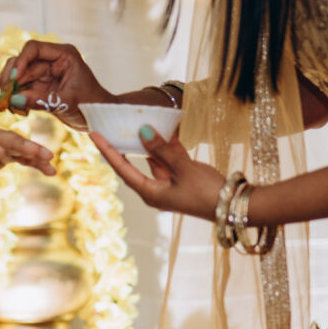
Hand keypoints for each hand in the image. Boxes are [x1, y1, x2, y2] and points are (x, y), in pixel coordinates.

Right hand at [0, 40, 111, 127]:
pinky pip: (22, 88)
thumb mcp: (66, 102)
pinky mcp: (41, 87)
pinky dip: (15, 96)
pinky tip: (13, 107)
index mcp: (63, 55)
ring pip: (19, 75)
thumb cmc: (91, 106)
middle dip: (11, 77)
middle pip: (22, 62)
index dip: (20, 62)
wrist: (100, 118)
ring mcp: (45, 73)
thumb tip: (14, 100)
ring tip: (7, 102)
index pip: (34, 48)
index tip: (13, 79)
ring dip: (11, 87)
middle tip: (4, 94)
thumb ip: (40, 100)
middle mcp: (52, 60)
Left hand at [91, 124, 224, 220]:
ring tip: (141, 123)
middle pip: (134, 164)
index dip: (107, 150)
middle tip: (112, 127)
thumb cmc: (206, 192)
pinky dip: (168, 149)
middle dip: (126, 145)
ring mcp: (169, 186)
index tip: (93, 135)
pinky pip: (170, 162)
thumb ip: (162, 150)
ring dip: (151, 144)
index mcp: (149, 193)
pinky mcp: (182, 182)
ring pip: (155, 161)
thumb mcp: (183, 168)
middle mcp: (155, 190)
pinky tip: (167, 131)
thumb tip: (142, 132)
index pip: (121, 168)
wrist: (234, 206)